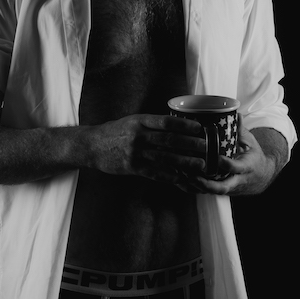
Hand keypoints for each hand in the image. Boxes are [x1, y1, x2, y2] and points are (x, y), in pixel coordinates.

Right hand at [86, 114, 208, 188]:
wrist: (92, 146)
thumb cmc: (115, 132)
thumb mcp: (132, 121)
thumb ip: (152, 123)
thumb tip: (177, 125)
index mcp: (140, 121)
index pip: (167, 122)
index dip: (185, 125)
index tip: (200, 128)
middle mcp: (138, 136)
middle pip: (170, 140)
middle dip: (191, 144)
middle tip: (207, 147)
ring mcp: (135, 152)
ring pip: (165, 157)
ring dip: (186, 162)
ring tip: (201, 164)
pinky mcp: (132, 167)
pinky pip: (155, 172)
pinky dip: (170, 175)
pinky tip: (182, 177)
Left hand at [182, 125, 280, 196]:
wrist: (260, 176)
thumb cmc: (252, 156)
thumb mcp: (250, 142)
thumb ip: (241, 130)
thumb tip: (235, 114)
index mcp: (247, 167)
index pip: (236, 168)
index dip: (227, 165)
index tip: (217, 158)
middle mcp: (237, 180)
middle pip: (222, 187)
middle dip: (207, 184)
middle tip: (192, 176)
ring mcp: (228, 187)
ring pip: (211, 191)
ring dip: (197, 187)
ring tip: (182, 178)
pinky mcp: (221, 189)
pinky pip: (206, 192)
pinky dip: (193, 189)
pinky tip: (180, 181)